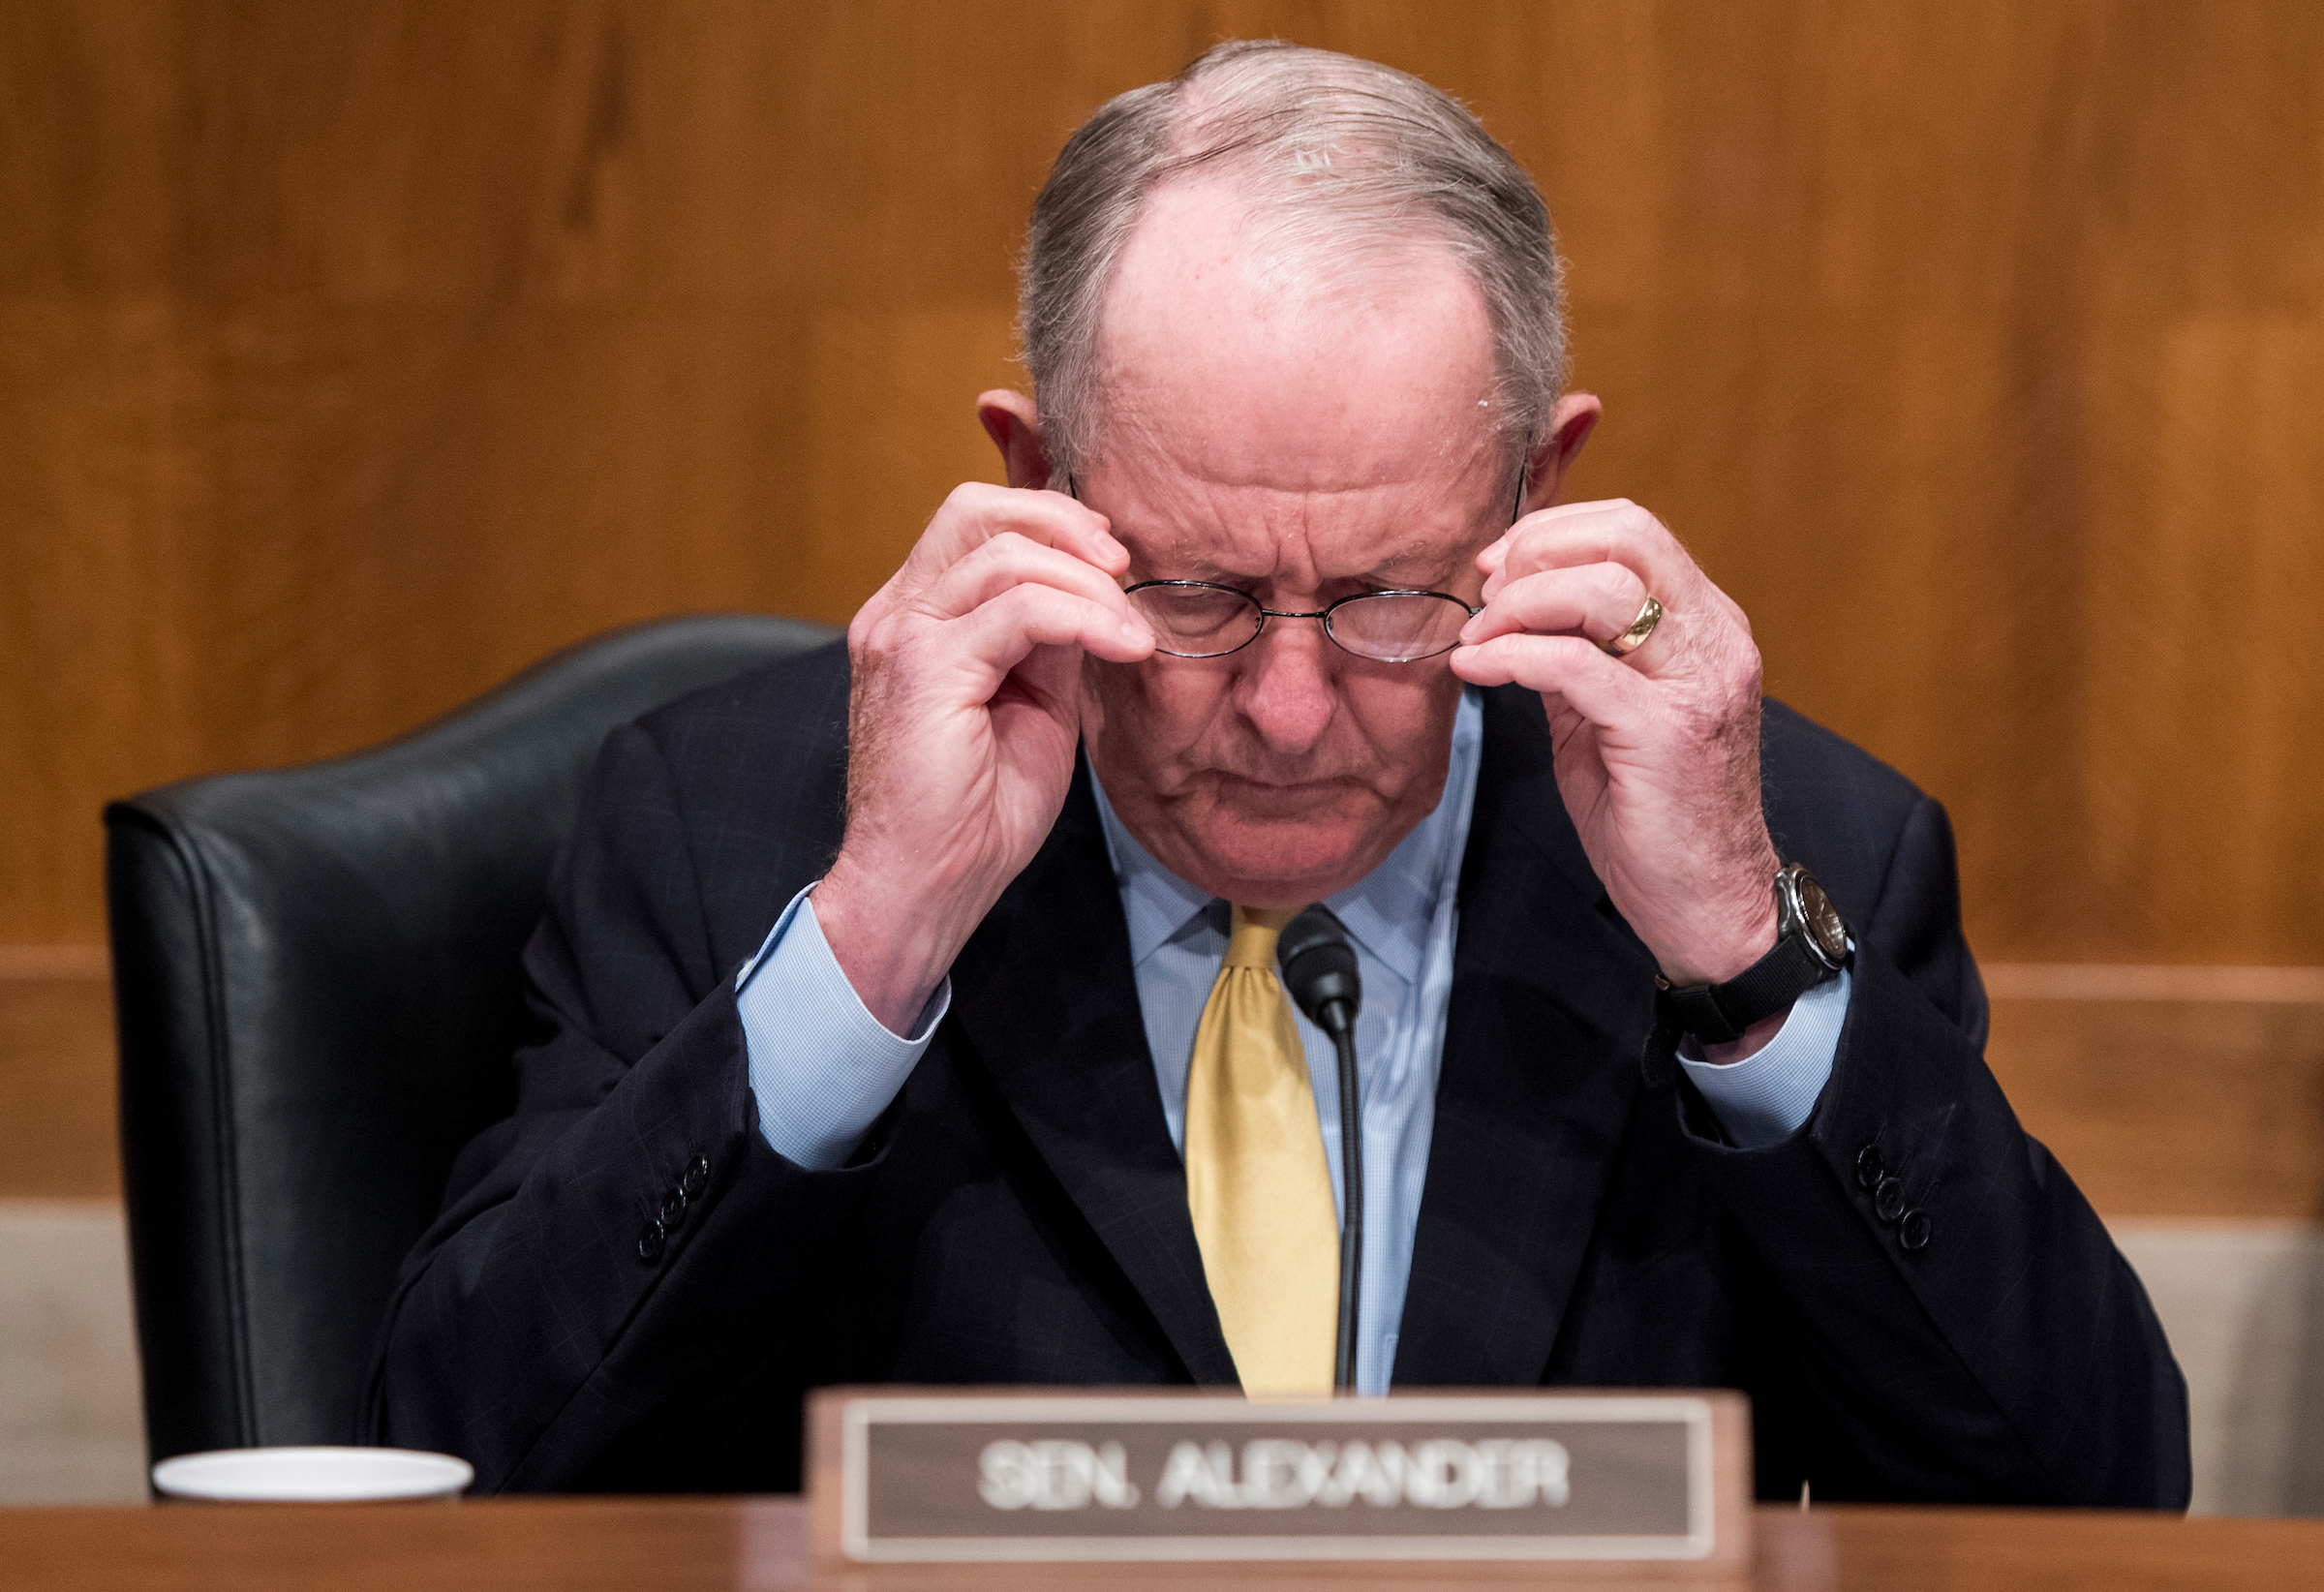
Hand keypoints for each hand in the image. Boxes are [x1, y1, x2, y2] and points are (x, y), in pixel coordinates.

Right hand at [814, 484, 1153, 1030]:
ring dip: (1088, 584)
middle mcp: (897, 614)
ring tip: (1131, 633)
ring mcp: (903, 635)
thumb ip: (1052, 643)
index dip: (1051, 524)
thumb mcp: (1032, 707)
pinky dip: (1085, 617)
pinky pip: (1020, 608)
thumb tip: (1099, 595)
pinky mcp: (924, 667)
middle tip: (1122, 566)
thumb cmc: (972, 817)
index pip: (974, 523)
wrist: (924, 889)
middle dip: (1063, 521)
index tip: (1113, 562)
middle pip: (975, 507)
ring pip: (1005, 551)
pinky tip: (1123, 648)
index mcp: (915, 619)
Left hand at [1448, 498, 1780, 995]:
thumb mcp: (1607, 717)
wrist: (1710, 906)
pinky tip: (1478, 668)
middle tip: (1484, 593)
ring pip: (1601, 590)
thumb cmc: (1657, 817)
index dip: (1553, 533)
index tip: (1495, 566)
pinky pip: (1575, 665)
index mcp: (1707, 626)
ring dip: (1520, 602)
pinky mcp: (1666, 731)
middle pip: (1626, 535)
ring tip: (1478, 635)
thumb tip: (1512, 614)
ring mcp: (1698, 683)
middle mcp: (1715, 640)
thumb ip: (1575, 658)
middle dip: (1536, 550)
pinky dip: (1512, 655)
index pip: (1634, 530)